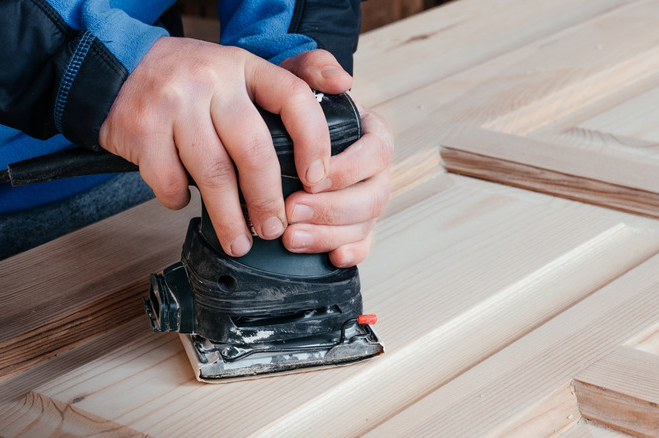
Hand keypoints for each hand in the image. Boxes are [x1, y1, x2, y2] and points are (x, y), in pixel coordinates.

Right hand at [99, 38, 338, 256]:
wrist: (119, 68)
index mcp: (244, 66)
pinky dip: (178, 200)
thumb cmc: (190, 81)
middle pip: (253, 149)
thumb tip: (343, 82)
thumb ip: (290, 78)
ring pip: (212, 172)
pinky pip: (168, 179)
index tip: (319, 180)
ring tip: (239, 241)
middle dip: (268, 199)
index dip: (314, 142)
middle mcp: (211, 80)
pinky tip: (185, 204)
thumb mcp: (240, 69)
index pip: (292, 97)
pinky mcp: (141, 128)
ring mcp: (174, 104)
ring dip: (229, 217)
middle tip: (274, 228)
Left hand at [280, 52, 394, 266]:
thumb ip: (316, 68)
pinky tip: (332, 258)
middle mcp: (374, 172)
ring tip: (291, 238)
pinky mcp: (354, 225)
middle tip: (292, 212)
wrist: (282, 130)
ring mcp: (366, 200)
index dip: (347, 169)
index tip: (312, 177)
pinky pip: (362, 245)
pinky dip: (350, 253)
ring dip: (329, 234)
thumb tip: (340, 79)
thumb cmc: (294, 106)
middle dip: (332, 209)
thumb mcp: (298, 78)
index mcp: (372, 136)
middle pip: (373, 197)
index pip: (375, 154)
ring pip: (364, 224)